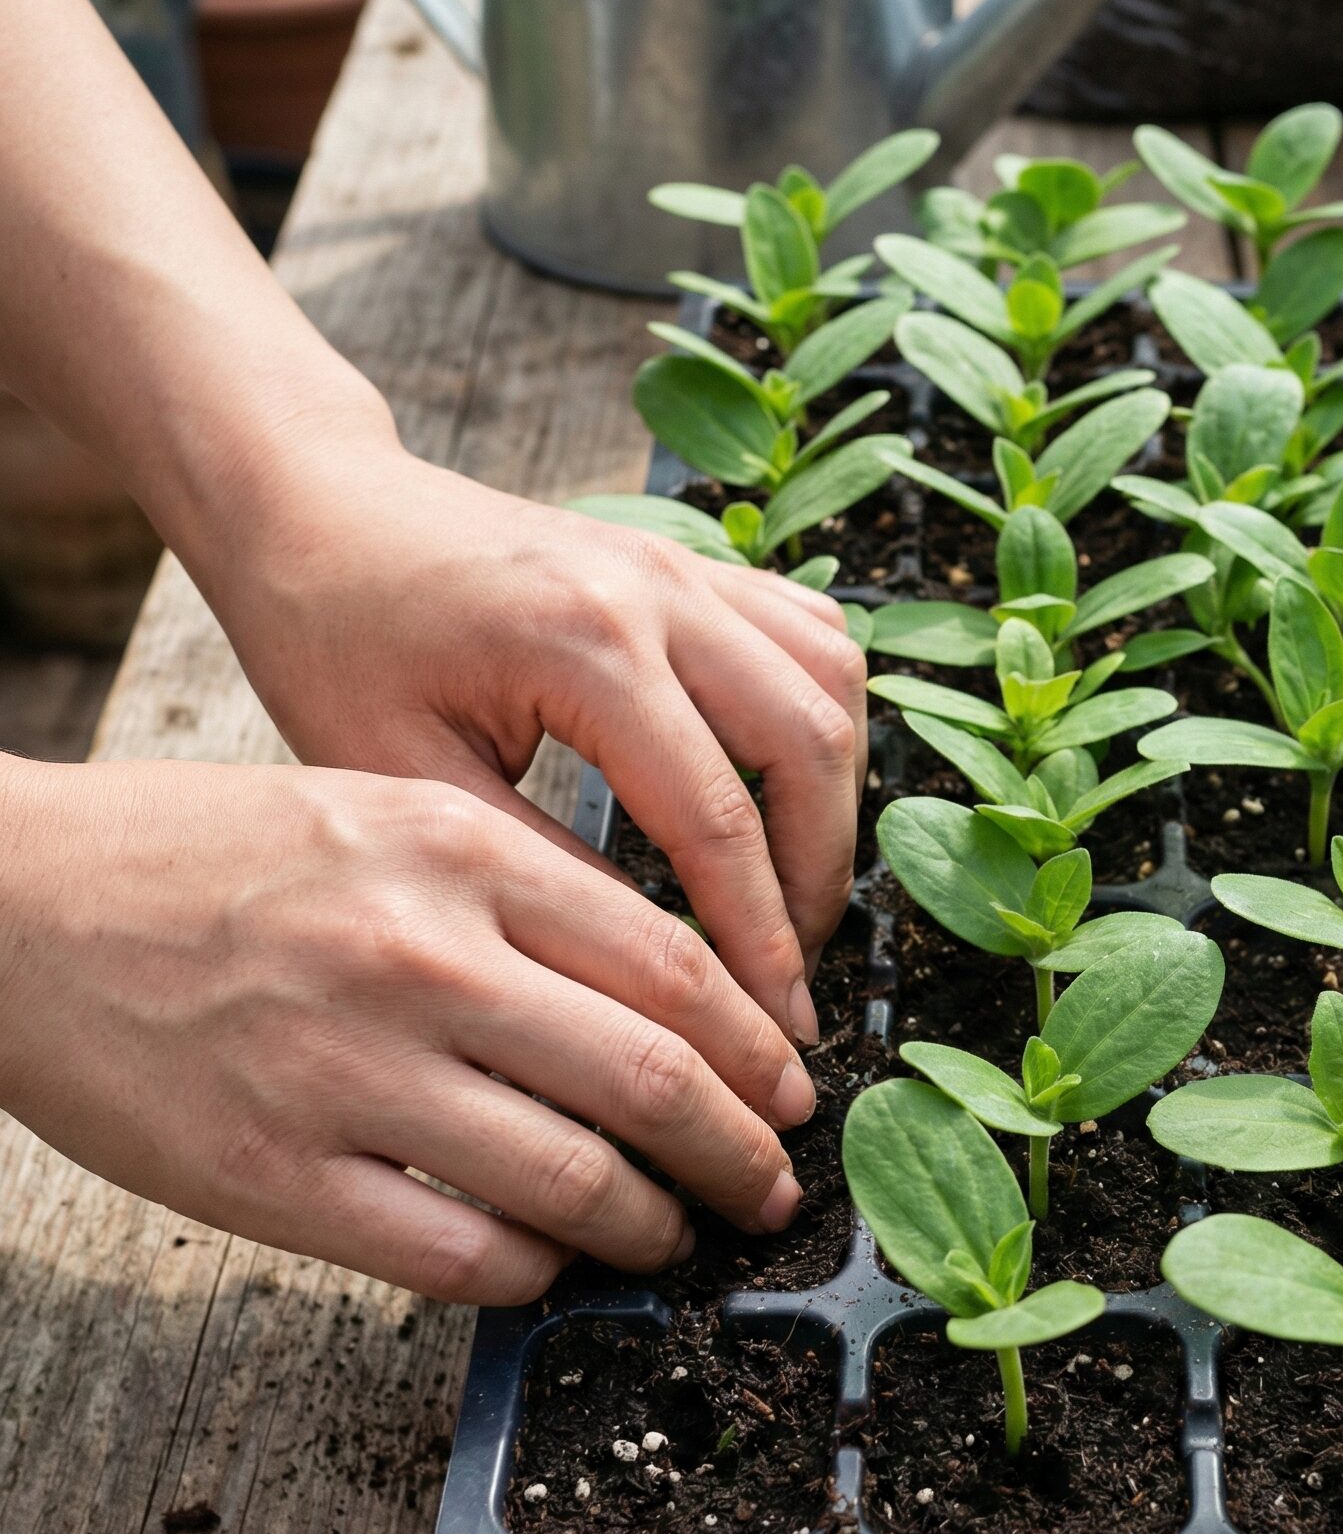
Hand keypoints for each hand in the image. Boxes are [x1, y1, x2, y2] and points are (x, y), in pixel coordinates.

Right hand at [0, 758, 816, 1302]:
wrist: (12, 902)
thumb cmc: (211, 856)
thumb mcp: (387, 814)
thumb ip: (527, 891)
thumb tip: (670, 997)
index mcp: (462, 853)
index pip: (678, 969)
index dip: (762, 1051)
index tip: (795, 1095)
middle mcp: (421, 958)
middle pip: (656, 1082)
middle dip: (745, 1156)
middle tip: (773, 1191)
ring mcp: (347, 1072)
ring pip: (577, 1182)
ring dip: (656, 1228)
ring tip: (677, 1238)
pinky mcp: (273, 1176)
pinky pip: (462, 1254)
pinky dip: (537, 1271)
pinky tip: (552, 1263)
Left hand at [188, 431, 865, 1045]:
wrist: (316, 508)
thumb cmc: (331, 641)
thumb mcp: (406, 781)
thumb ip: (539, 869)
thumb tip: (656, 976)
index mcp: (581, 644)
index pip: (717, 817)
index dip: (759, 938)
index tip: (776, 1024)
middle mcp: (657, 589)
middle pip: (809, 746)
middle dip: (818, 879)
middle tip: (791, 973)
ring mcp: (686, 565)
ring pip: (834, 684)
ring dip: (835, 801)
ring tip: (796, 894)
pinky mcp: (692, 563)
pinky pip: (812, 634)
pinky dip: (822, 719)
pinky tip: (789, 791)